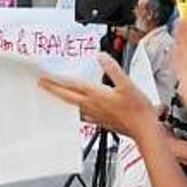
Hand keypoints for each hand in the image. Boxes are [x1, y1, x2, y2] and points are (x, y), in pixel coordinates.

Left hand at [39, 53, 158, 138]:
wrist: (144, 129)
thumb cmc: (137, 110)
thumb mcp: (127, 84)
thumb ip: (113, 69)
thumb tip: (101, 56)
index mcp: (96, 95)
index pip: (71, 85)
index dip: (57, 80)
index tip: (45, 78)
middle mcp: (92, 106)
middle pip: (67, 96)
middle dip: (53, 89)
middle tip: (42, 85)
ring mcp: (95, 115)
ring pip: (73, 106)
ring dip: (63, 101)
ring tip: (55, 97)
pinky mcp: (100, 122)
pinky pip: (83, 116)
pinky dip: (76, 112)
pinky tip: (77, 112)